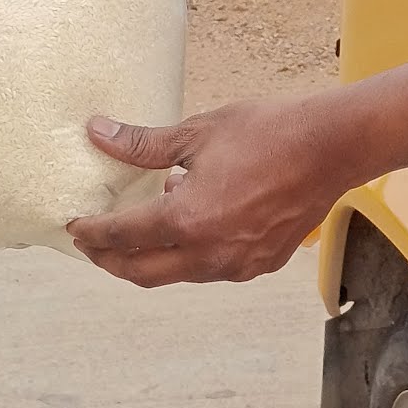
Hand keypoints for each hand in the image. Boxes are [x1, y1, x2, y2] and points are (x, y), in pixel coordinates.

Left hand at [67, 96, 337, 282]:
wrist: (332, 148)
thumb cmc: (268, 133)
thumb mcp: (197, 133)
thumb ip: (143, 144)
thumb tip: (98, 133)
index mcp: (187, 221)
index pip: (122, 237)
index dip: (92, 233)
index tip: (75, 226)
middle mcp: (208, 254)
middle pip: (142, 272)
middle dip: (111, 261)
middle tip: (92, 245)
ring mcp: (237, 265)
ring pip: (178, 274)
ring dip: (151, 258)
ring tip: (139, 231)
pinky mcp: (260, 265)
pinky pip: (211, 268)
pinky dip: (189, 253)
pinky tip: (189, 225)